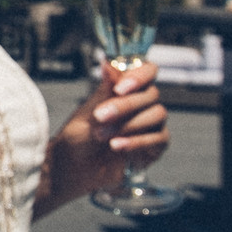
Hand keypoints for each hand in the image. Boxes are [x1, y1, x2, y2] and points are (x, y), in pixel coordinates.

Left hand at [43, 60, 169, 206]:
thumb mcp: (87, 112)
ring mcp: (151, 124)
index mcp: (127, 88)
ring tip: (102, 136)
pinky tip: (116, 147)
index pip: (148, 70)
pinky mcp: (154, 146)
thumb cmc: (77, 137)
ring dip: (128, 125)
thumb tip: (108, 63)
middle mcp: (142, 103)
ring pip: (157, 115)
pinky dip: (137, 142)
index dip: (140, 76)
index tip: (121, 88)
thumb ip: (105, 91)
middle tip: (100, 116)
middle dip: (125, 106)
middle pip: (151, 94)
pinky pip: (158, 138)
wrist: (72, 168)